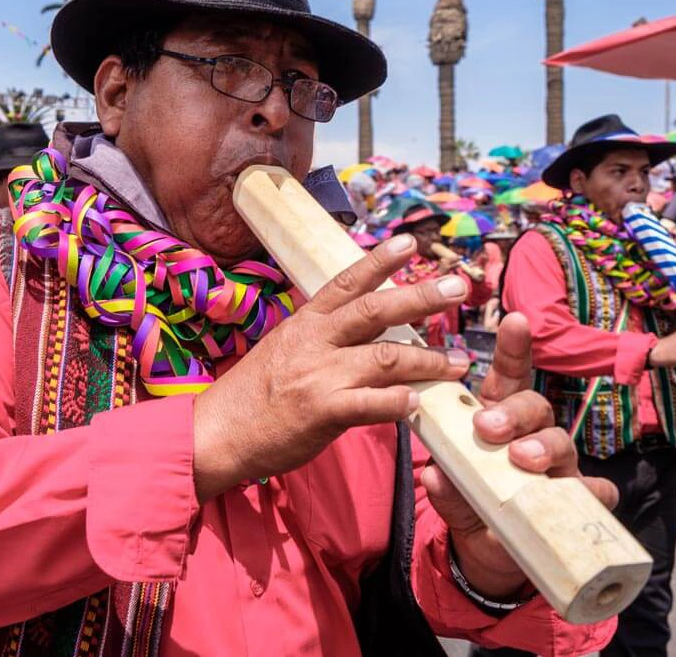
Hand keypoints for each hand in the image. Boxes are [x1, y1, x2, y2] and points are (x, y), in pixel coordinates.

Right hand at [192, 235, 472, 501]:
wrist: (216, 433)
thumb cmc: (252, 396)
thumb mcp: (283, 350)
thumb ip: (321, 339)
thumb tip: (362, 333)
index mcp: (304, 324)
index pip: (346, 282)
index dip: (379, 260)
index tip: (409, 242)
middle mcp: (314, 342)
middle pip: (376, 310)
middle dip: (421, 296)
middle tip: (459, 286)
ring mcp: (319, 375)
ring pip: (386, 358)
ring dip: (428, 360)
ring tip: (457, 364)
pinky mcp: (322, 412)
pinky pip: (371, 404)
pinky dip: (398, 403)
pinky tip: (420, 404)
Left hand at [421, 313, 619, 599]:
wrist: (488, 550)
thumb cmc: (470, 501)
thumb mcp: (449, 492)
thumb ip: (443, 484)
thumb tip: (433, 474)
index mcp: (498, 417)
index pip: (508, 376)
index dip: (513, 347)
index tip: (515, 318)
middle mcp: (532, 434)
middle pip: (534, 406)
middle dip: (514, 412)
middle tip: (487, 426)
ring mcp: (559, 466)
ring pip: (562, 442)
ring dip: (542, 446)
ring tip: (521, 458)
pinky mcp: (576, 501)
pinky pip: (595, 492)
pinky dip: (590, 493)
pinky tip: (582, 495)